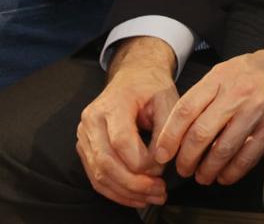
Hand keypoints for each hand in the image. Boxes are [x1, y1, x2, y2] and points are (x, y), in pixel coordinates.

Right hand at [76, 37, 179, 208]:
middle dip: (134, 183)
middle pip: (106, 162)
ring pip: (98, 174)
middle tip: (159, 192)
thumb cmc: (151, 87)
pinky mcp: (85, 148)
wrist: (133, 77)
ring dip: (126, 192)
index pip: (121, 141)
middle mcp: (91, 122)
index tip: (163, 167)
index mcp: (111, 106)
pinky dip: (115, 191)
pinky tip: (136, 198)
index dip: (142, 160)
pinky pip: (96, 176)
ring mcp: (84, 136)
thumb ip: (166, 128)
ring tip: (152, 198)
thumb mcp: (167, 98)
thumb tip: (162, 161)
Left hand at [150, 18, 263, 185]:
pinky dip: (234, 170)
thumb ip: (201, 94)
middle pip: (201, 133)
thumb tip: (175, 129)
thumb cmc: (255, 69)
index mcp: (220, 78)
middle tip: (181, 169)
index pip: (186, 110)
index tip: (162, 154)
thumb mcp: (223, 70)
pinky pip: (250, 154)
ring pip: (224, 148)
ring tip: (201, 176)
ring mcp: (257, 110)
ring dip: (208, 169)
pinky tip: (225, 175)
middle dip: (186, 158)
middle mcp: (237, 93)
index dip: (169, 136)